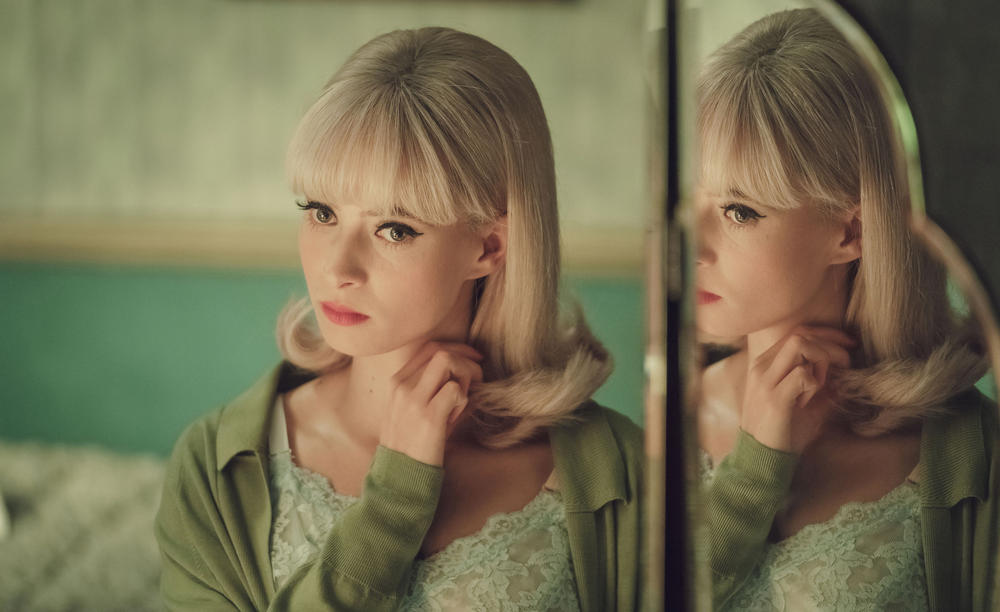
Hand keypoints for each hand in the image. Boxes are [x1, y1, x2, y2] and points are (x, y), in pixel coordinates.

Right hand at [378, 342, 483, 465]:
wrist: (399, 477)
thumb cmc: (411, 445)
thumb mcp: (410, 410)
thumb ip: (428, 387)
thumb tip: (463, 368)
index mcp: (396, 382)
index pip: (429, 348)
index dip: (457, 349)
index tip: (473, 359)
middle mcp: (402, 386)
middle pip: (440, 350)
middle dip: (465, 359)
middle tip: (477, 378)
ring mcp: (413, 400)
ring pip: (447, 361)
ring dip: (464, 376)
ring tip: (461, 401)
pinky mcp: (428, 417)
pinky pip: (455, 389)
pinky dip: (463, 399)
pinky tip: (454, 417)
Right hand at [740, 326, 853, 453]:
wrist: (762, 459)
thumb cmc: (784, 431)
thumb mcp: (803, 401)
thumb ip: (819, 381)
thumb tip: (845, 367)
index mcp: (765, 364)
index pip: (798, 332)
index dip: (828, 335)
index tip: (849, 346)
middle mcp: (762, 367)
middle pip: (801, 334)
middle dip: (831, 345)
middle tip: (846, 365)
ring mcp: (765, 381)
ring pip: (800, 346)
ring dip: (821, 361)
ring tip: (823, 385)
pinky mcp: (774, 398)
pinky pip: (803, 374)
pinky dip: (815, 384)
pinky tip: (811, 399)